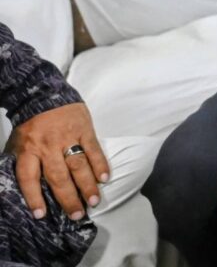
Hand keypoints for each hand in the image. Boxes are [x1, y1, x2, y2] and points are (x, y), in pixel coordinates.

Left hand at [7, 103, 110, 220]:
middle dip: (68, 198)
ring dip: (87, 185)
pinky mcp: (84, 129)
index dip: (34, 197)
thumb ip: (24, 161)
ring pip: (78, 165)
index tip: (41, 215)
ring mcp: (68, 137)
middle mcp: (48, 146)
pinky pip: (93, 149)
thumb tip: (28, 187)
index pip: (29, 178)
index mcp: (28, 149)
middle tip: (78, 214)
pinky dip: (100, 164)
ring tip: (94, 201)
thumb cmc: (32, 123)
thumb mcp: (19, 142)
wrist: (45, 94)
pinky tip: (105, 178)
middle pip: (58, 177)